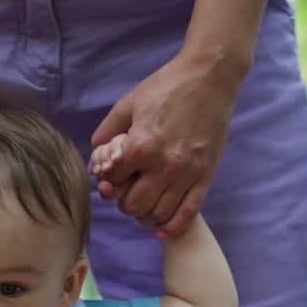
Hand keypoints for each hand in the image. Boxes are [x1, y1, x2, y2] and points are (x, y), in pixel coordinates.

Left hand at [89, 53, 242, 238]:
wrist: (209, 77)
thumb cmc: (166, 86)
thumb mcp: (128, 103)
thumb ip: (107, 132)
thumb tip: (97, 159)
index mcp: (140, 146)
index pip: (113, 182)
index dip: (108, 181)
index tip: (113, 176)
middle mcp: (163, 165)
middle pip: (134, 206)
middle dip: (125, 203)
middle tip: (128, 194)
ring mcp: (187, 173)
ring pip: (159, 214)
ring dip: (146, 216)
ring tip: (144, 208)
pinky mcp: (206, 176)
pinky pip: (188, 213)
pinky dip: (172, 227)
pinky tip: (162, 228)